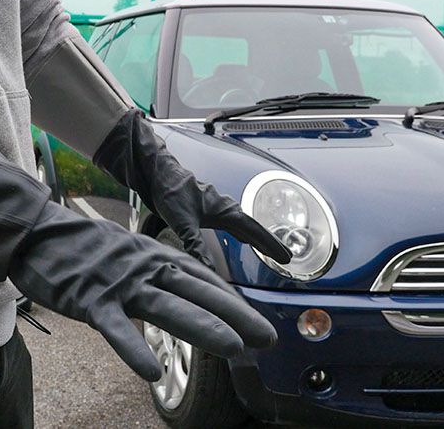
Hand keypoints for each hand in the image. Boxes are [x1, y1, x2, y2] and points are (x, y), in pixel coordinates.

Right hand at [9, 203, 276, 380]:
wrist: (38, 232)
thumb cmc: (86, 248)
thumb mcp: (131, 255)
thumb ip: (157, 273)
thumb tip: (182, 291)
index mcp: (157, 257)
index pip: (204, 281)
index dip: (234, 304)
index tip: (257, 324)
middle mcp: (147, 268)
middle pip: (199, 292)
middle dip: (236, 316)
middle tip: (267, 338)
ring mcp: (120, 285)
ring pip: (168, 308)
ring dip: (204, 327)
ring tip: (234, 349)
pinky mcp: (91, 301)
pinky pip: (115, 329)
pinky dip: (134, 349)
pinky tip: (151, 373)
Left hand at [94, 109, 291, 265]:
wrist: (157, 173)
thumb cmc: (171, 192)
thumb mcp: (183, 223)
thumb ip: (196, 247)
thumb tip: (208, 271)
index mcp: (226, 210)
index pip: (255, 231)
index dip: (271, 245)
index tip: (286, 257)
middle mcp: (225, 207)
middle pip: (254, 228)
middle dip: (269, 244)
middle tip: (286, 258)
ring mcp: (217, 207)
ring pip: (244, 224)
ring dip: (256, 238)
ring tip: (267, 250)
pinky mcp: (206, 208)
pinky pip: (232, 222)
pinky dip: (242, 232)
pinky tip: (240, 237)